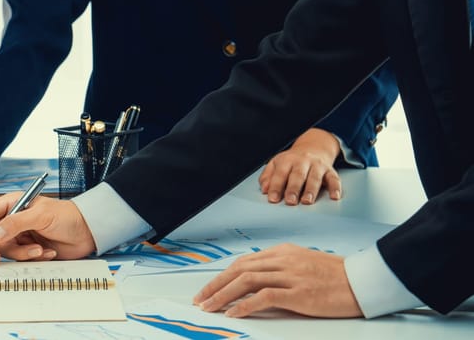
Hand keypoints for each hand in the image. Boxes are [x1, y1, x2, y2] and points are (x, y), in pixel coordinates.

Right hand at [0, 194, 95, 265]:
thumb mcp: (40, 216)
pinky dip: (33, 257)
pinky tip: (47, 252)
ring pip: (7, 250)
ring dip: (22, 253)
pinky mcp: (29, 249)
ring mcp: (21, 236)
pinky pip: (21, 258)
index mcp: (13, 204)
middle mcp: (14, 220)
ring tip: (39, 250)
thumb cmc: (67, 216)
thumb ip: (15, 223)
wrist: (88, 232)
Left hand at [193, 243, 360, 317]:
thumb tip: (256, 282)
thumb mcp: (304, 265)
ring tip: (209, 307)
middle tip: (200, 298)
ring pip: (246, 281)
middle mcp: (283, 260)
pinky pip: (263, 296)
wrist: (363, 282)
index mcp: (283, 252)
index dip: (223, 276)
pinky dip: (243, 304)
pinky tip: (233, 312)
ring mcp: (290, 275)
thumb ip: (280, 269)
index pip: (244, 262)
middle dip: (215, 285)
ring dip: (222, 295)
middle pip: (239, 270)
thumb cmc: (336, 277)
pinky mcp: (298, 292)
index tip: (209, 288)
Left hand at [259, 128, 341, 204]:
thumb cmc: (292, 161)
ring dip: (311, 190)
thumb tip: (264, 189)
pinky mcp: (330, 170)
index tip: (273, 199)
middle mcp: (303, 161)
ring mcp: (317, 165)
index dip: (276, 186)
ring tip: (307, 201)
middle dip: (293, 188)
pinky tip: (334, 196)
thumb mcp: (276, 164)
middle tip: (290, 201)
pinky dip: (335, 188)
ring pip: (315, 177)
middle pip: (298, 175)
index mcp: (287, 160)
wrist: (314, 147)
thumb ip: (268, 176)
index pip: (280, 174)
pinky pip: (334, 179)